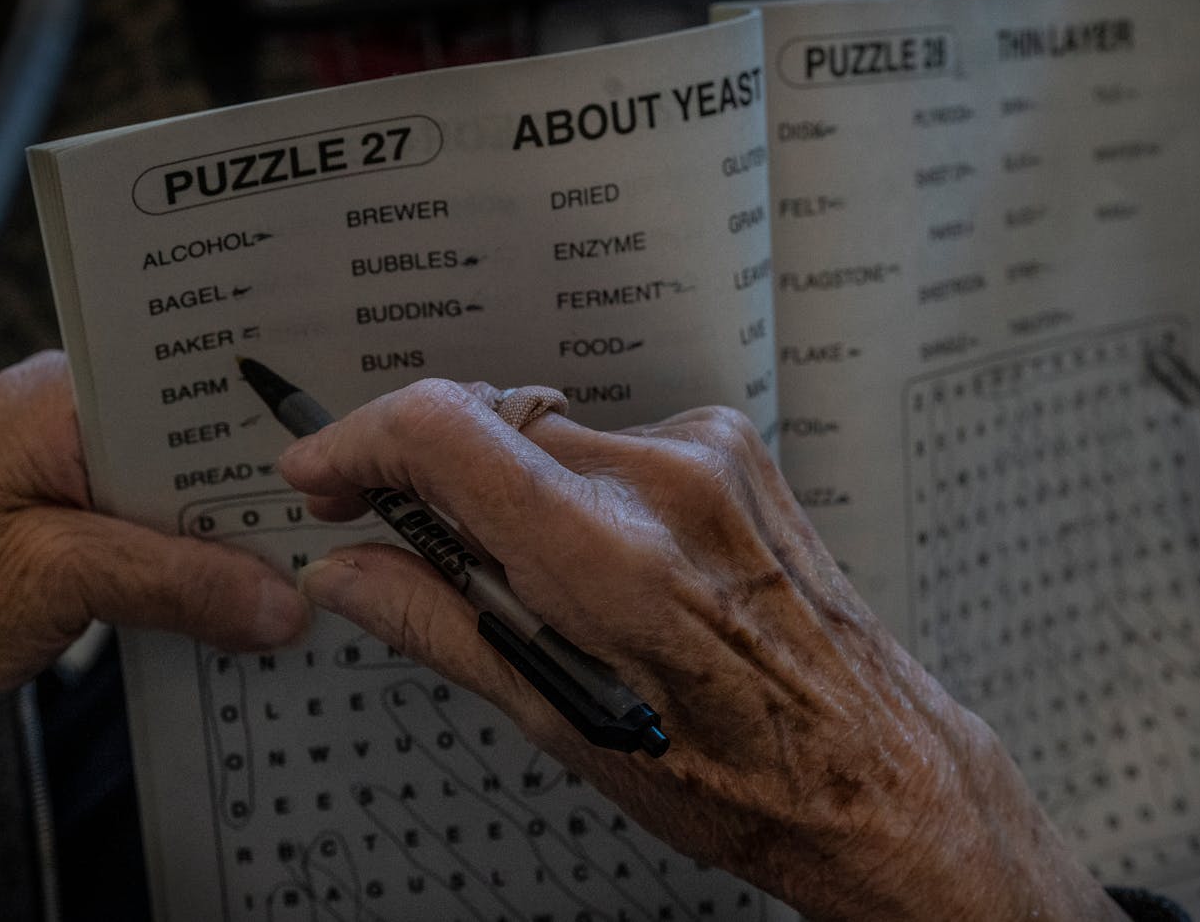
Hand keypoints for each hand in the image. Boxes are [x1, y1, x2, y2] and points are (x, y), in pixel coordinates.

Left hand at [0, 351, 308, 756]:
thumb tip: (278, 601)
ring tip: (292, 565)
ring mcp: (70, 479)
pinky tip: (239, 596)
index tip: (321, 454)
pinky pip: (161, 533)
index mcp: (53, 401)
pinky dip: (198, 566)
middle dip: (251, 489)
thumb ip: (175, 583)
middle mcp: (65, 427)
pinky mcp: (76, 529)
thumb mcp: (60, 582)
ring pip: (181, 495)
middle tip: (324, 519)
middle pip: (190, 445)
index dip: (253, 420)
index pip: (180, 389)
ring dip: (228, 537)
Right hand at [279, 379, 1123, 921]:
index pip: (445, 432)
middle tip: (417, 546)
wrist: (875, 766)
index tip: (324, 474)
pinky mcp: (732, 446)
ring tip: (547, 586)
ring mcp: (709, 453)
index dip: (359, 440)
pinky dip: (578, 487)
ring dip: (513, 489)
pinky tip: (610, 562)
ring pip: (548, 435)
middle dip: (434, 479)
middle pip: (490, 426)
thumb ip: (441, 625)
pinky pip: (612, 442)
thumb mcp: (565, 723)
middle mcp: (665, 481)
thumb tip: (349, 571)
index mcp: (613, 560)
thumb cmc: (741, 773)